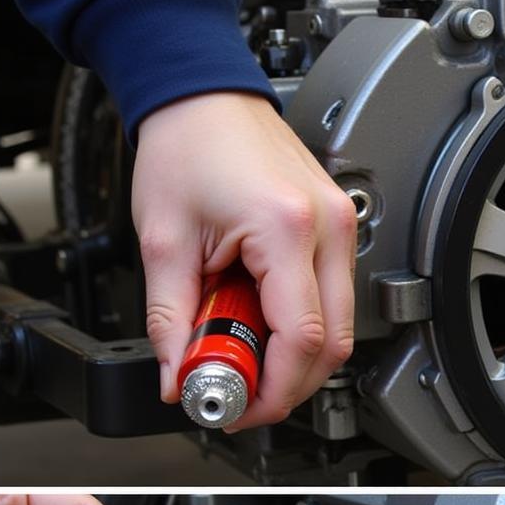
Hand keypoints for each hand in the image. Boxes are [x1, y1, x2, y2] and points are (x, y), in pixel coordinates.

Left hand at [133, 91, 356, 429]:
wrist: (203, 98)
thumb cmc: (186, 146)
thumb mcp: (164, 243)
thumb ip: (170, 323)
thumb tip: (179, 378)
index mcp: (286, 228)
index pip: (301, 340)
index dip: (273, 390)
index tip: (238, 407)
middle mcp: (328, 228)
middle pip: (333, 346)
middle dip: (287, 385)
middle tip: (241, 394)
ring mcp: (341, 227)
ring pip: (340, 330)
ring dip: (294, 360)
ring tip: (244, 354)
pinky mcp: (337, 230)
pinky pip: (333, 301)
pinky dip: (300, 330)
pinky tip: (263, 326)